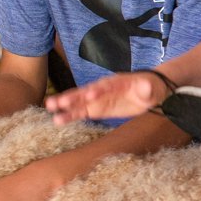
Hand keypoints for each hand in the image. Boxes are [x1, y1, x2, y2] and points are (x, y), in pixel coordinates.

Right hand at [47, 71, 163, 123]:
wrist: (148, 92)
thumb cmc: (150, 87)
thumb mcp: (151, 87)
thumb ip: (146, 87)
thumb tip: (145, 86)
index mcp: (116, 81)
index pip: (106, 86)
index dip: (98, 90)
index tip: (90, 95)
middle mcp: (102, 88)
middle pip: (86, 91)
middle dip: (74, 96)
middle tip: (58, 101)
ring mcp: (97, 98)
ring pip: (80, 101)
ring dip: (66, 105)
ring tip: (50, 108)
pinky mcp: (96, 108)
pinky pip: (82, 112)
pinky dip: (70, 115)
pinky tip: (58, 119)